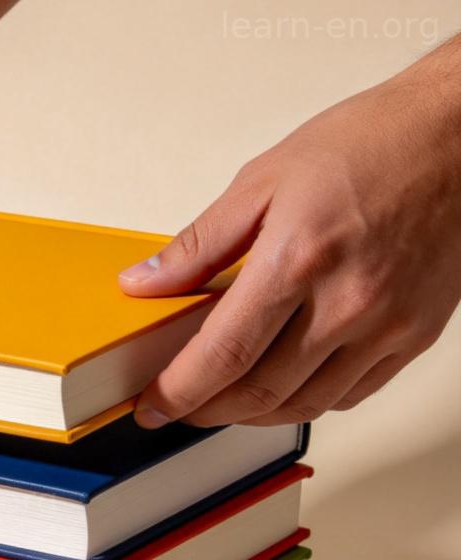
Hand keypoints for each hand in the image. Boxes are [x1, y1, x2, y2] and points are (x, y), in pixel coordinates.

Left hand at [119, 37, 460, 427]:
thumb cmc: (373, 144)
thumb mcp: (264, 179)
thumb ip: (198, 244)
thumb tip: (146, 282)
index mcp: (299, 258)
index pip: (222, 354)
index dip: (178, 393)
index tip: (153, 406)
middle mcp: (347, 301)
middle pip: (258, 393)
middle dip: (205, 411)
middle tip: (178, 406)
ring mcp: (385, 326)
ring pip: (301, 406)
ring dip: (251, 415)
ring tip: (222, 401)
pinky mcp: (413, 336)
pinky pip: (347, 396)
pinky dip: (303, 402)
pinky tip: (281, 386)